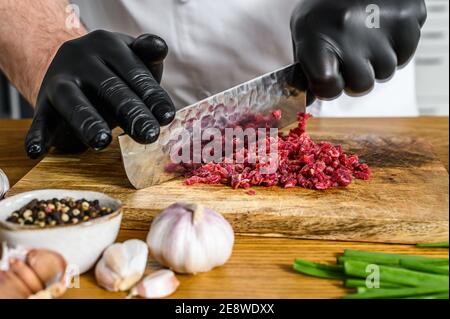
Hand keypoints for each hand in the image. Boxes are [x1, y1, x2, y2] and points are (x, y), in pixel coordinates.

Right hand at [25, 31, 175, 158]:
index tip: (168, 117)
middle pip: (109, 88)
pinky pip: (39, 120)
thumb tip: (161, 47)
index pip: (135, 73)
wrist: (71, 68)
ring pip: (73, 101)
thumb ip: (147, 56)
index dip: (153, 96)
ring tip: (102, 142)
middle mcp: (80, 57)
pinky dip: (37, 136)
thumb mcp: (133, 60)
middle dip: (132, 113)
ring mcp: (59, 79)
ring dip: (87, 122)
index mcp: (108, 44)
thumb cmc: (115, 70)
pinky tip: (37, 151)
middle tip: (150, 135)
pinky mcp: (42, 103)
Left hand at [291, 0, 426, 103]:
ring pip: (386, 71)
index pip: (327, 86)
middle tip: (351, 54)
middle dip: (357, 75)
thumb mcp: (305, 33)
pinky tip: (382, 29)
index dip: (329, 88)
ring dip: (377, 60)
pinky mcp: (408, 18)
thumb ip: (307, 68)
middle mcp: (348, 33)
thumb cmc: (327, 6)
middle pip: (362, 85)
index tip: (328, 79)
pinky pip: (406, 54)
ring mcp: (380, 27)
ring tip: (366, 36)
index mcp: (317, 38)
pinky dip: (397, 47)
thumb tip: (309, 100)